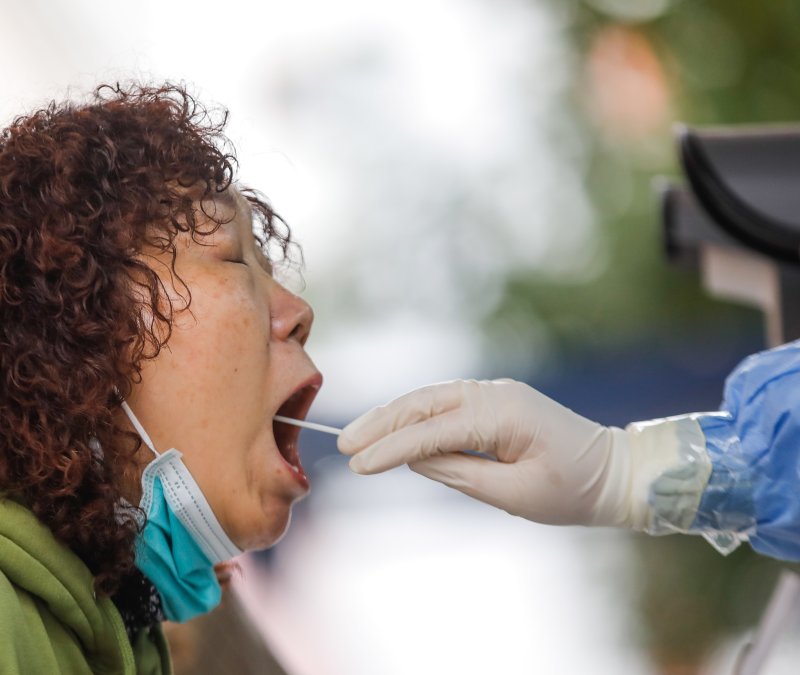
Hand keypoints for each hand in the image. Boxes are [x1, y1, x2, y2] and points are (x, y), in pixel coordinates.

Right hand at [336, 379, 651, 528]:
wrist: (616, 473)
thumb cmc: (573, 491)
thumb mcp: (515, 495)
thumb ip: (460, 473)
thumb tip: (415, 459)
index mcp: (504, 414)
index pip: (433, 431)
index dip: (392, 449)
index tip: (358, 466)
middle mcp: (495, 394)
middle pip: (423, 403)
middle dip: (380, 424)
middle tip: (343, 446)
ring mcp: (494, 393)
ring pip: (429, 398)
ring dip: (391, 416)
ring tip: (356, 438)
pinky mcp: (494, 401)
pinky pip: (443, 403)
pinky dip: (412, 415)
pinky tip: (389, 429)